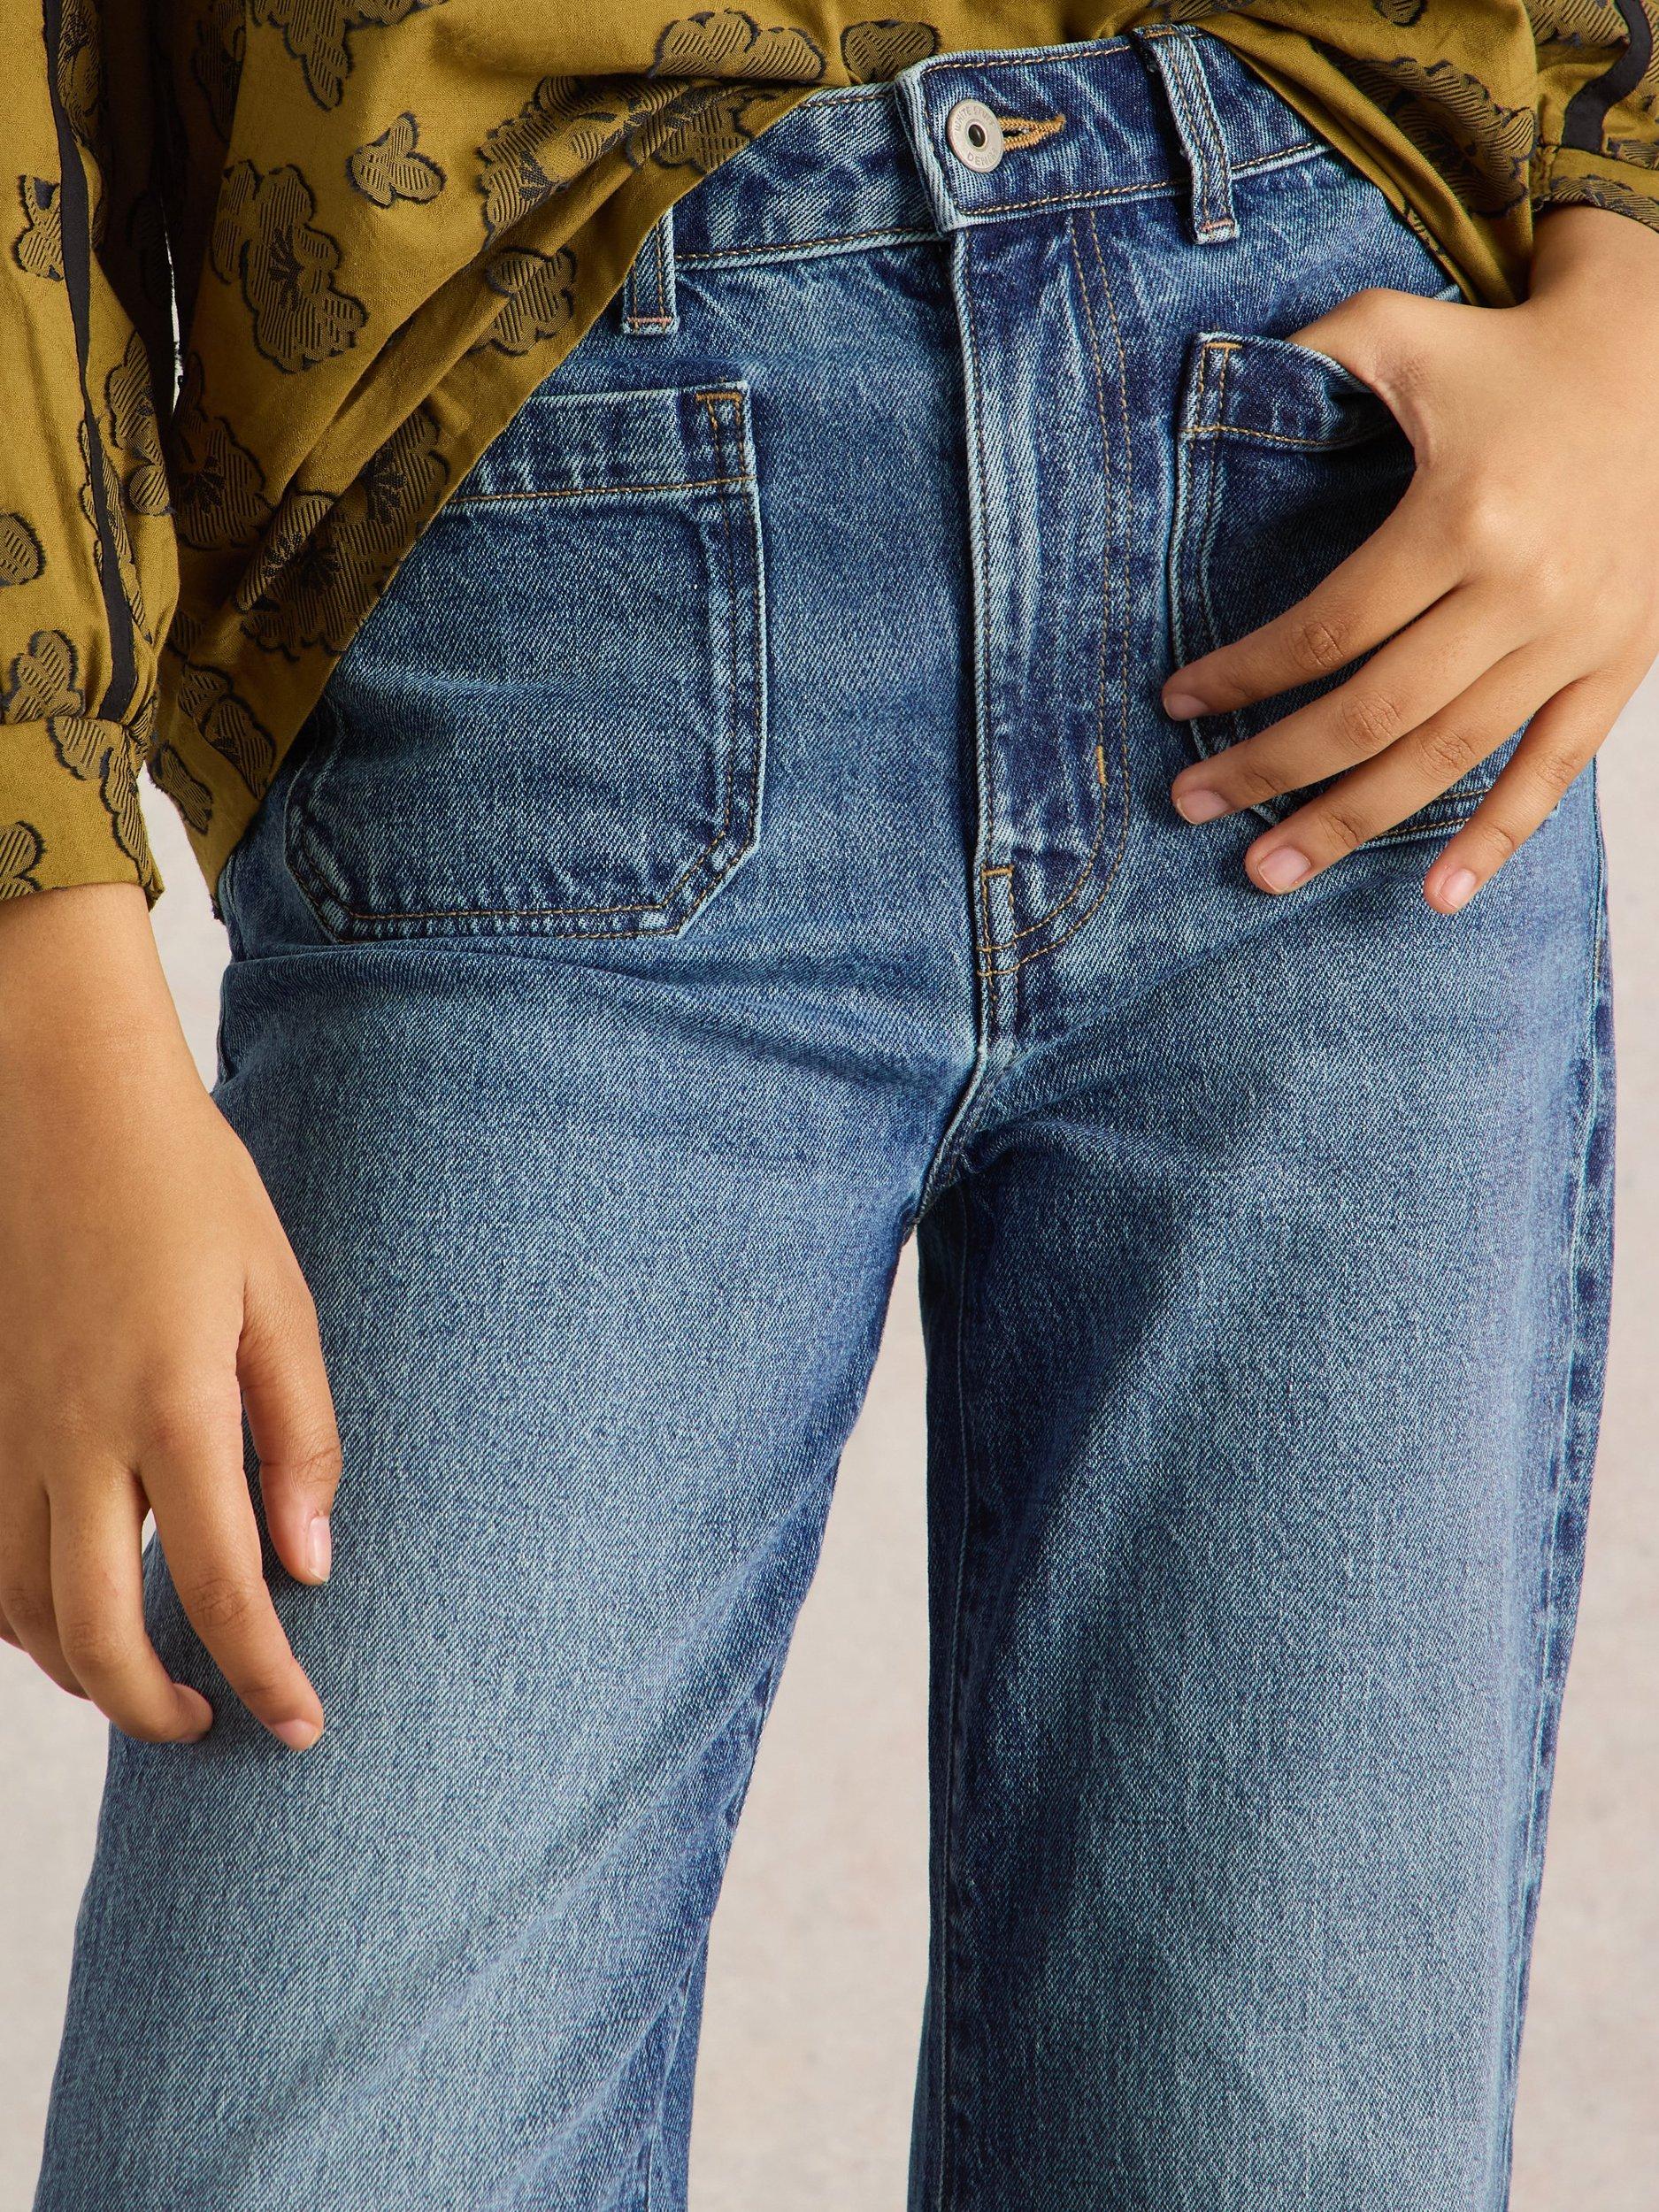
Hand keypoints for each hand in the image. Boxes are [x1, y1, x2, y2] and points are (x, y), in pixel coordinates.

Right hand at [0, 883, 337, 1747]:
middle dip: (156, 1707)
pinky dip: (23, 1614)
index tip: (301, 1727)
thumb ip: (300, 1437)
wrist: (61, 1101)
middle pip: (95, 1634)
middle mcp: (74, 1439)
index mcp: (171, 1407)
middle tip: (218, 1727)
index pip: (220, 1588)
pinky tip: (71, 1613)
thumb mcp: (278, 1300)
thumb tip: (312, 1564)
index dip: (263, 1675)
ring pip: (20, 1611)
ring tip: (152, 1685)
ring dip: (84, 1674)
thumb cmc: (188, 1188)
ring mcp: (8, 1433)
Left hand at [1164, 203, 1658, 909]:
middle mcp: (1523, 589)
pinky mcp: (1620, 665)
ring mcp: (1576, 637)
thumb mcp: (1404, 330)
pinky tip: (1436, 896)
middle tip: (1190, 805)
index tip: (1176, 705)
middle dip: (1272, 768)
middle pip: (1375, 712)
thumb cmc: (1512, 356)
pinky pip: (1554, 771)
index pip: (1330, 628)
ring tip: (1268, 869)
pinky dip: (1496, 839)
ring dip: (1351, 823)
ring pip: (1447, 757)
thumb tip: (1211, 391)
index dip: (1245, 675)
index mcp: (1463, 514)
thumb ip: (1308, 357)